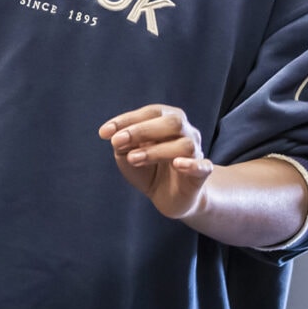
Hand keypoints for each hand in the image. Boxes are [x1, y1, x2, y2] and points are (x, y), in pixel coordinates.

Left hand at [99, 104, 212, 219]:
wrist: (170, 196)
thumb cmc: (149, 169)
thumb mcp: (128, 155)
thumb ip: (123, 145)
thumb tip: (116, 137)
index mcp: (168, 120)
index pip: (151, 112)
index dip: (127, 119)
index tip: (104, 133)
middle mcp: (186, 131)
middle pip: (173, 122)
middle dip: (142, 130)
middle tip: (117, 142)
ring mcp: (196, 152)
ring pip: (184, 145)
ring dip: (156, 150)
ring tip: (133, 159)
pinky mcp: (201, 174)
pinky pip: (203, 166)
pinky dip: (191, 164)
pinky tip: (177, 164)